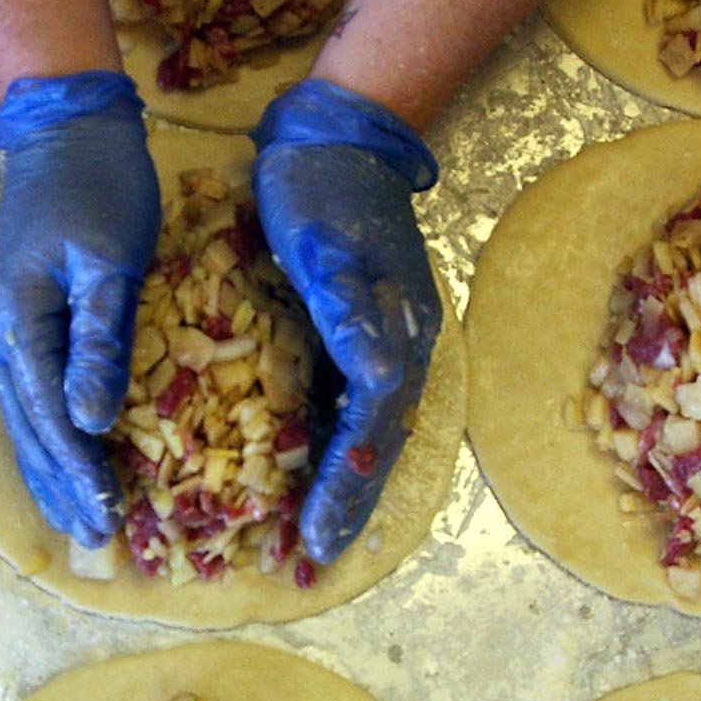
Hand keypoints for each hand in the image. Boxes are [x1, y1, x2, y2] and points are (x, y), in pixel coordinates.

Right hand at [0, 72, 161, 547]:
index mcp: (18, 318)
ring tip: (74, 517)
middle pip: (25, 425)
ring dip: (47, 466)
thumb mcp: (112, 258)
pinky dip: (43, 431)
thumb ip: (100, 340)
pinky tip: (61, 456)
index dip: (76, 468)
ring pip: (20, 413)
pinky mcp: (15, 314)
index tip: (106, 516)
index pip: (48, 413)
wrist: (68, 126)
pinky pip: (26, 389)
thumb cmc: (102, 184)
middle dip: (58, 483)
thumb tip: (91, 419)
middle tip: (93, 539)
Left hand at [252, 78, 442, 564]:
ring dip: (341, 488)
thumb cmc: (320, 190)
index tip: (313, 535)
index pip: (371, 429)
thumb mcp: (327, 247)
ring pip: (365, 433)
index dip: (345, 486)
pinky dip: (329, 449)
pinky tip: (303, 475)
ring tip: (310, 540)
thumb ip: (350, 315)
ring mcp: (380, 343)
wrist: (336, 137)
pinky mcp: (354, 335)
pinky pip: (346, 407)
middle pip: (376, 445)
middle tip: (309, 563)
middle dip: (346, 507)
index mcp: (395, 335)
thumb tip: (381, 379)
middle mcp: (397, 349)